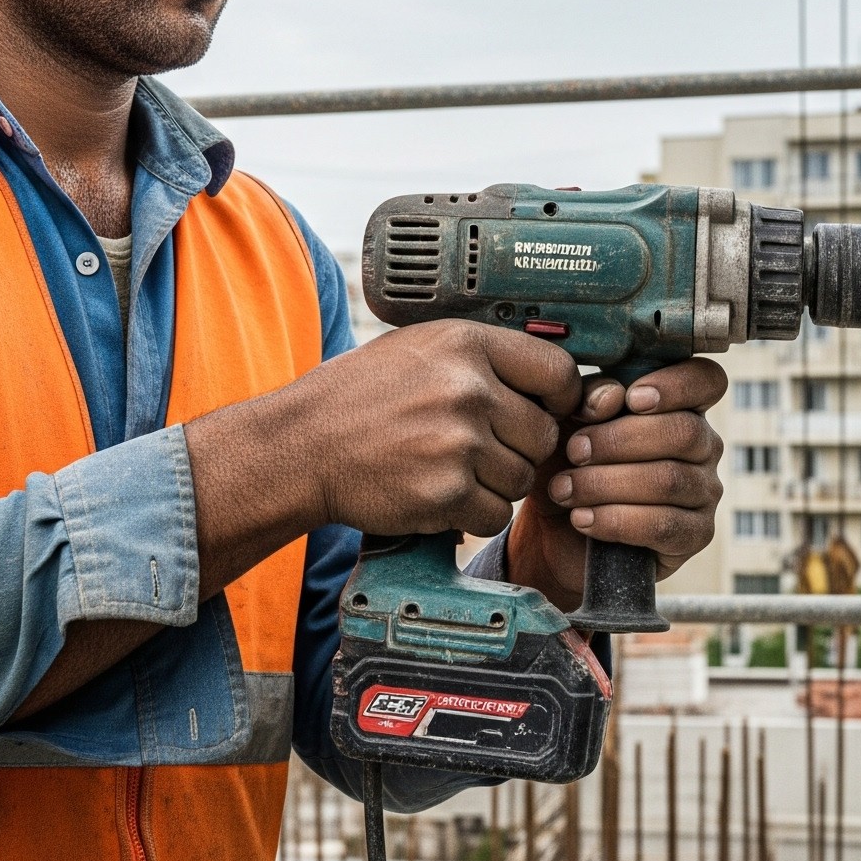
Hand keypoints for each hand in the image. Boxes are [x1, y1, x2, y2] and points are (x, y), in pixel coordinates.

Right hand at [30, 324, 581, 722]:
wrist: (300, 446)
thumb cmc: (359, 398)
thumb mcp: (419, 349)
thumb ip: (482, 359)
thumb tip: (554, 380)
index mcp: (468, 344)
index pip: (559, 373)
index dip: (560, 399)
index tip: (545, 411)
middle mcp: (468, 389)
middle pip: (543, 434)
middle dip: (518, 449)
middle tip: (475, 449)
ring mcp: (458, 443)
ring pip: (521, 480)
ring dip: (493, 484)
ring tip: (445, 468)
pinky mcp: (445, 493)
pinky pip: (494, 516)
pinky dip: (471, 515)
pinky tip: (435, 494)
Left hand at [508, 358, 726, 601]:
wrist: (559, 531)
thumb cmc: (572, 463)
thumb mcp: (570, 421)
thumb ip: (591, 397)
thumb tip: (612, 396)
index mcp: (682, 406)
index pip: (707, 380)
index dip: (678, 384)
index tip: (632, 398)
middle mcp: (704, 447)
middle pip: (684, 432)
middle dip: (619, 440)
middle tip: (574, 451)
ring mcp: (705, 492)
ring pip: (668, 480)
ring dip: (606, 484)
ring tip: (563, 489)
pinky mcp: (695, 536)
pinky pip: (664, 526)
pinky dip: (616, 521)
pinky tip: (582, 518)